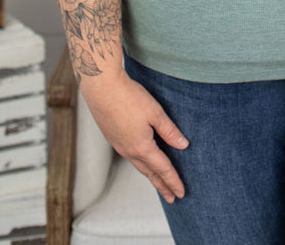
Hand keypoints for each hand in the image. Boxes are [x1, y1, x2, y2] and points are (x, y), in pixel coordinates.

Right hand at [80, 67, 188, 202]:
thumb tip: (183, 145)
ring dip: (150, 176)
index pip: (162, 168)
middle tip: (172, 197)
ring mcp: (118, 145)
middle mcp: (129, 150)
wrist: (101, 88)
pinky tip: (141, 160)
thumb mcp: (155, 112)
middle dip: (162, 185)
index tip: (181, 192)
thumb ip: (169, 130)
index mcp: (142, 146)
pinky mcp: (112, 137)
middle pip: (149, 173)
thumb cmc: (129, 97)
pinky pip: (129, 156)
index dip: (173, 180)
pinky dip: (140, 164)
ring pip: (138, 165)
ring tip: (158, 183)